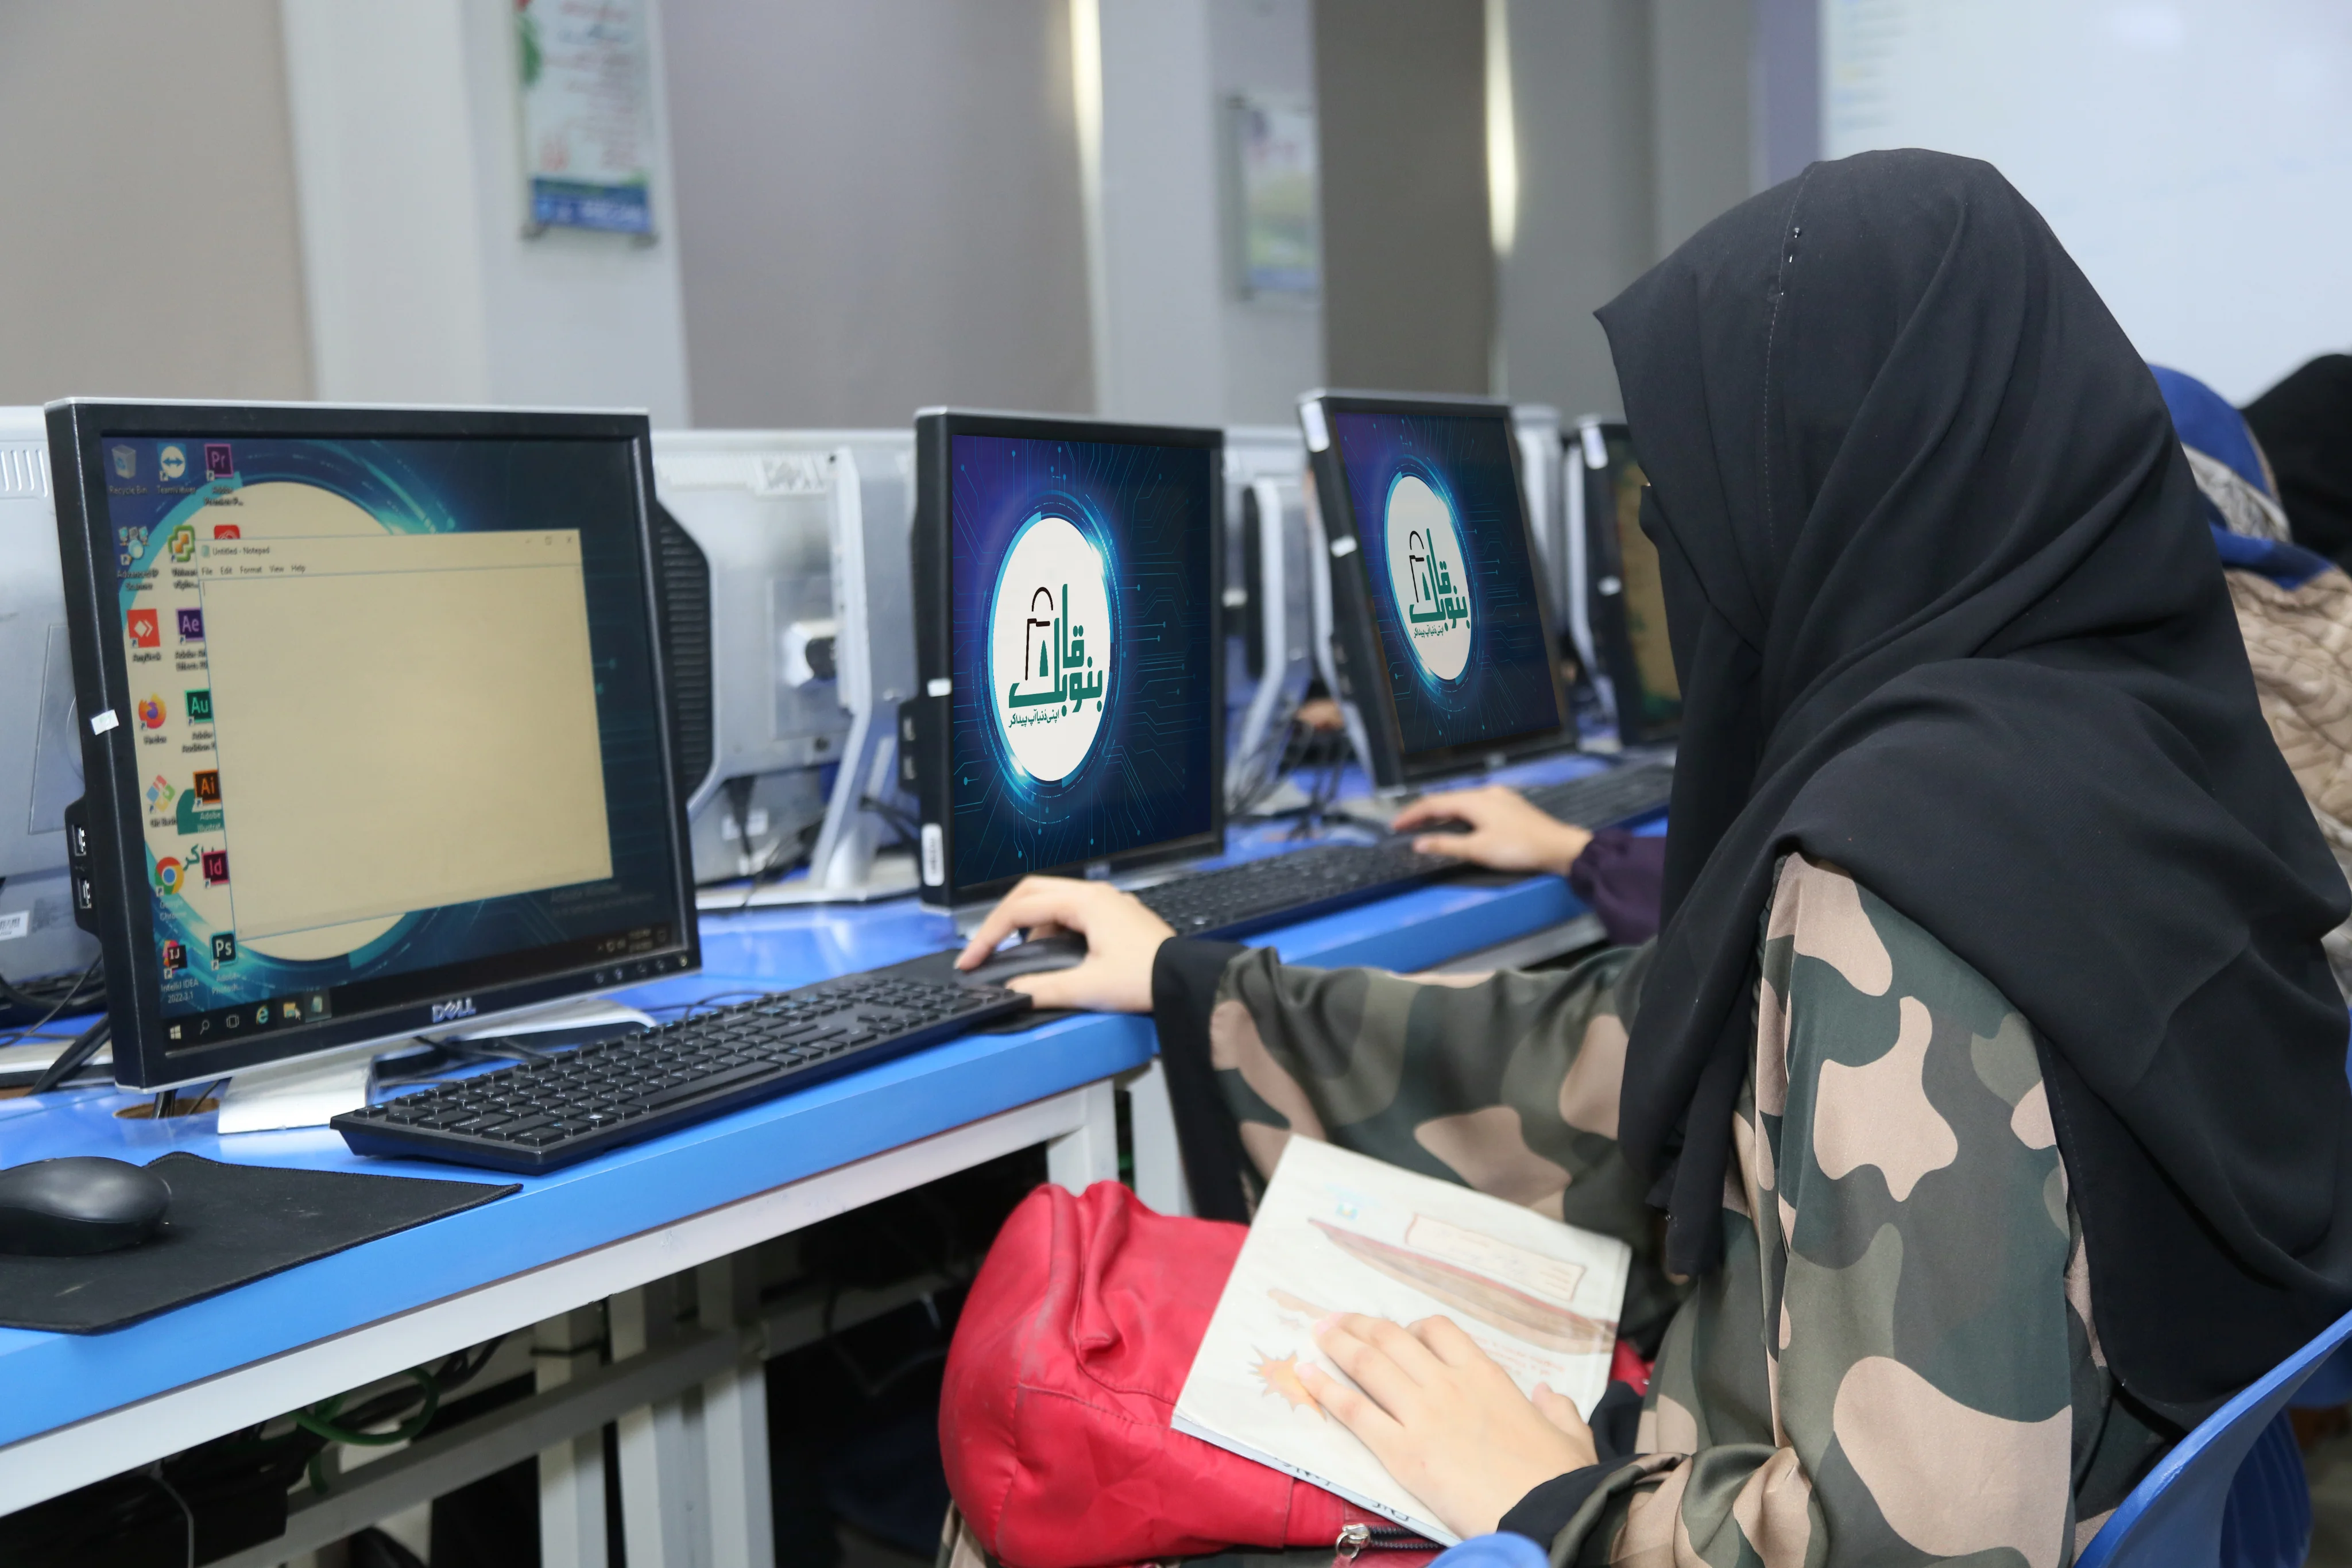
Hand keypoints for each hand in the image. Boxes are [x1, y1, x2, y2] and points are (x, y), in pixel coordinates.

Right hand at [953, 876, 1174, 1012]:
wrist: (1187, 980)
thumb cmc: (1147, 978)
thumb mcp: (1089, 988)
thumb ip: (1043, 988)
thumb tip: (1013, 990)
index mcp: (1085, 902)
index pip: (1020, 909)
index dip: (989, 935)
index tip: (971, 959)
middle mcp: (1095, 894)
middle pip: (1031, 892)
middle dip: (1002, 919)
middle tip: (985, 947)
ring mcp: (1107, 902)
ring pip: (1051, 899)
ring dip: (1029, 923)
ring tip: (1019, 955)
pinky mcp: (1116, 916)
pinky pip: (1071, 911)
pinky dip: (1051, 927)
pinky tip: (1052, 953)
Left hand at [1299, 1313, 1595, 1540]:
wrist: (1545, 1513)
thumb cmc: (1560, 1478)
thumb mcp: (1570, 1434)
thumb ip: (1558, 1409)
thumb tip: (1549, 1393)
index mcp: (1486, 1375)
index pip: (1439, 1331)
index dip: (1412, 1328)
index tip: (1399, 1332)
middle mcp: (1448, 1384)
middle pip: (1392, 1340)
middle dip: (1361, 1326)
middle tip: (1337, 1320)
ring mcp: (1422, 1415)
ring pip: (1369, 1365)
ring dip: (1338, 1344)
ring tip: (1317, 1333)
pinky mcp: (1401, 1451)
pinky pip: (1355, 1411)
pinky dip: (1326, 1389)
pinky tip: (1306, 1375)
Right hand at [1392, 786, 1593, 879]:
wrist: (1559, 847)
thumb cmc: (1517, 848)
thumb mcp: (1478, 850)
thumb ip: (1446, 845)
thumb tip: (1418, 843)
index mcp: (1474, 800)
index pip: (1433, 803)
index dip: (1412, 815)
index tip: (1395, 826)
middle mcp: (1485, 792)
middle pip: (1447, 800)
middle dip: (1424, 812)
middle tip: (1405, 826)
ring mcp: (1499, 797)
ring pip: (1462, 802)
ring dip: (1442, 813)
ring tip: (1426, 826)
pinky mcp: (1509, 805)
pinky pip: (1476, 805)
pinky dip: (1459, 814)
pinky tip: (1459, 823)